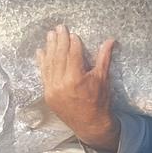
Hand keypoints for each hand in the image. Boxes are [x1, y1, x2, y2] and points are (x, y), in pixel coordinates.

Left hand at [36, 24, 119, 151]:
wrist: (90, 125)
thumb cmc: (99, 102)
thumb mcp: (103, 79)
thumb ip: (104, 58)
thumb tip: (110, 40)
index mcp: (76, 79)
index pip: (73, 55)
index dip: (73, 43)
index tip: (72, 33)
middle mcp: (61, 84)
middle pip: (59, 57)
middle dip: (59, 41)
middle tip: (59, 28)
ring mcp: (52, 90)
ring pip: (49, 64)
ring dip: (49, 48)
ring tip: (50, 35)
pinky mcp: (47, 95)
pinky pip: (43, 75)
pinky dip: (42, 62)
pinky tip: (41, 51)